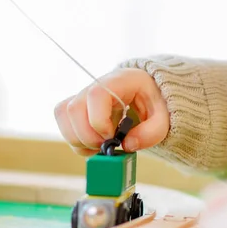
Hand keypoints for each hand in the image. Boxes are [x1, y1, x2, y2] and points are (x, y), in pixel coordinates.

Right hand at [54, 68, 169, 155]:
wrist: (146, 92)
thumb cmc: (153, 101)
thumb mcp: (163, 117)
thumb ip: (152, 132)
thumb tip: (127, 146)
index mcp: (118, 81)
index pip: (96, 95)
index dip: (99, 121)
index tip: (112, 136)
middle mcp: (95, 86)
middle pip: (73, 109)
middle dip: (87, 136)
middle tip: (106, 145)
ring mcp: (83, 96)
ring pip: (63, 116)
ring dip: (78, 140)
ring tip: (99, 146)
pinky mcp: (77, 108)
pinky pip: (64, 123)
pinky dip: (75, 141)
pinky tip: (93, 145)